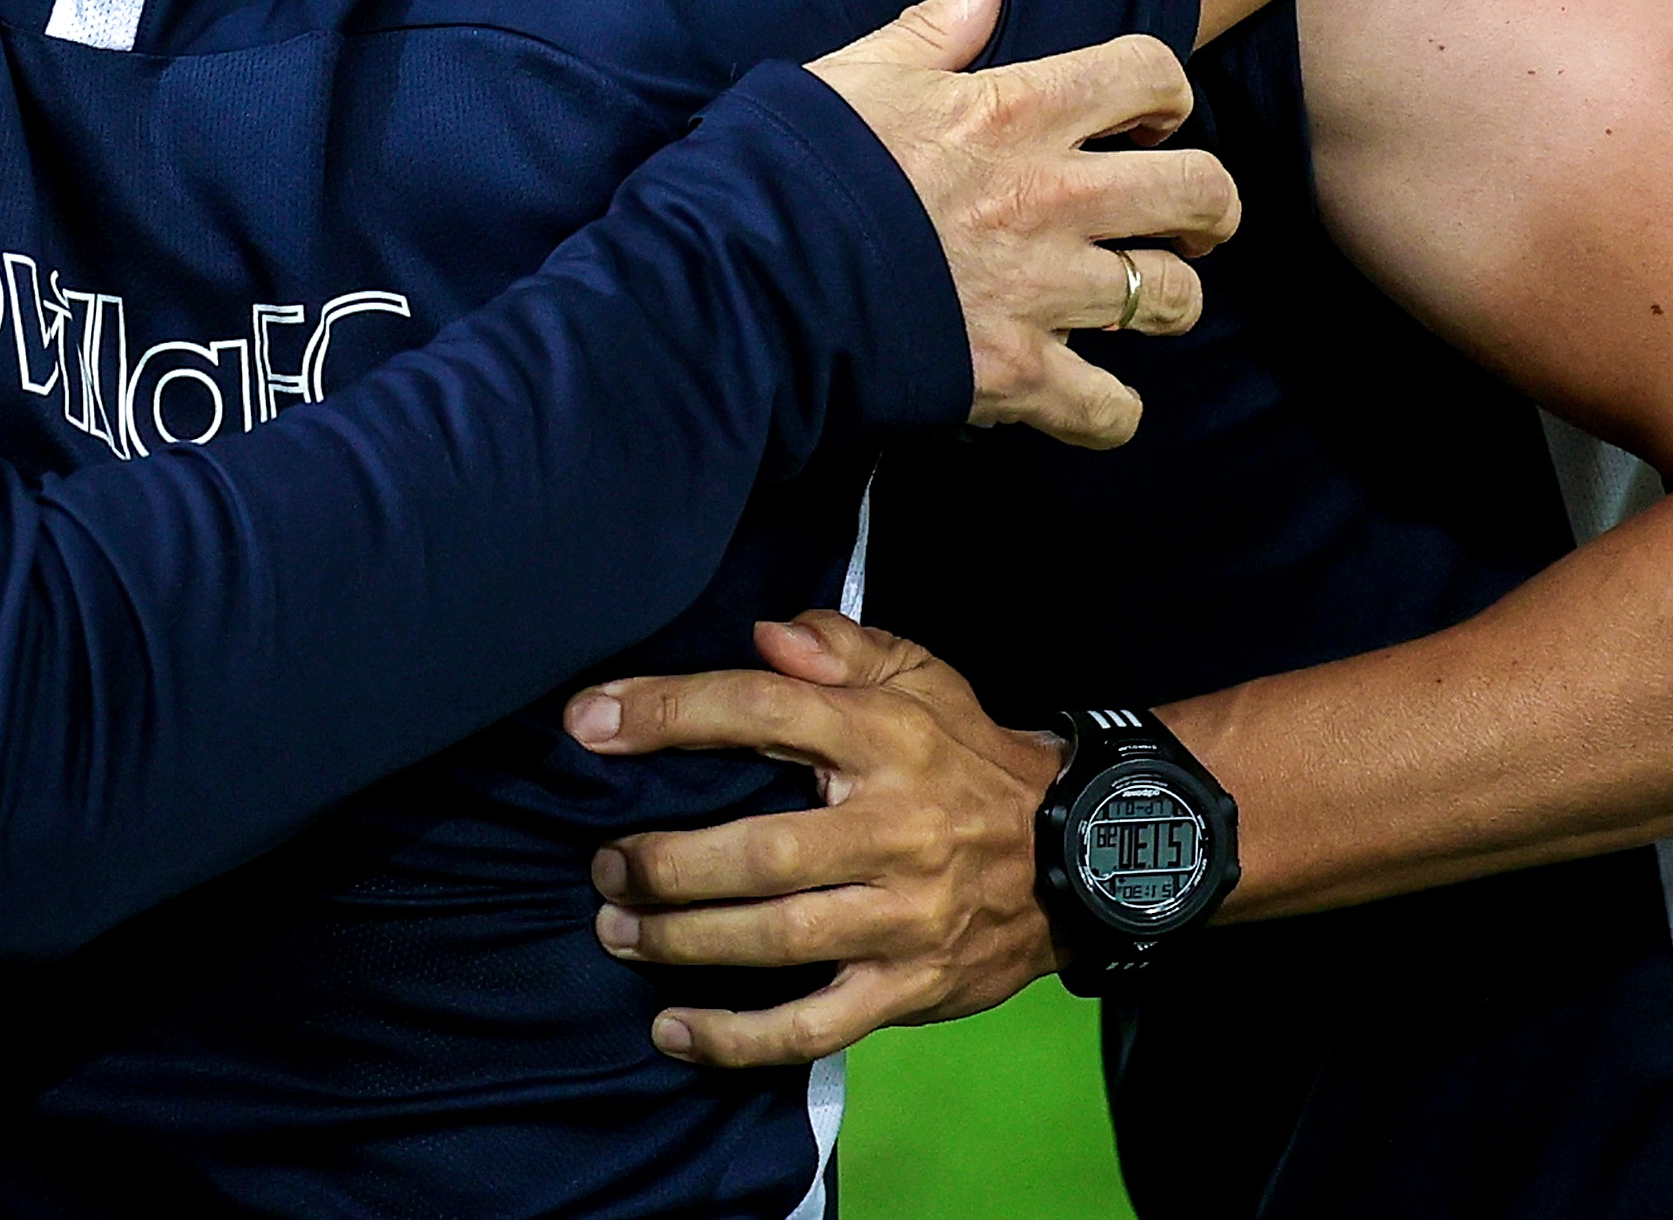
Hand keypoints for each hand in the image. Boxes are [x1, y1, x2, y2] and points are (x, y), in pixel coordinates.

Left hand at [563, 613, 1065, 1061]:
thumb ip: (840, 646)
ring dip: (684, 942)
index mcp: (883, 739)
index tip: (588, 723)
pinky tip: (674, 1033)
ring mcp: (903, 919)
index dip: (667, 713)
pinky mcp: (911, 990)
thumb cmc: (970, 757)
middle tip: (604, 867)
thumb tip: (766, 632)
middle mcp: (892, 830)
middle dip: (666, 864)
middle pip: (760, 852)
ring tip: (618, 932)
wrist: (1084, 854)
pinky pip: (815, 1027)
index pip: (760, 711)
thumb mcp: (922, 675)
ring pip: (779, 941)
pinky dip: (739, 1039)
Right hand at [802, 0, 1230, 447]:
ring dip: (1163, 301)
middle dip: (1209, 206)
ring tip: (1137, 302)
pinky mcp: (1015, 372)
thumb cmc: (795, 165)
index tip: (1147, 118)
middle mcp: (1049, 196)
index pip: (1150, 72)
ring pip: (1170, 298)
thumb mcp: (858, 72)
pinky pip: (1109, 409)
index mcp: (1014, 110)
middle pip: (1198, 190)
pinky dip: (1108, 410)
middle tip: (1185, 219)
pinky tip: (1090, 397)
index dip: (1166, 93)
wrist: (744, 276)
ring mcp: (1040, 289)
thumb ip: (936, 24)